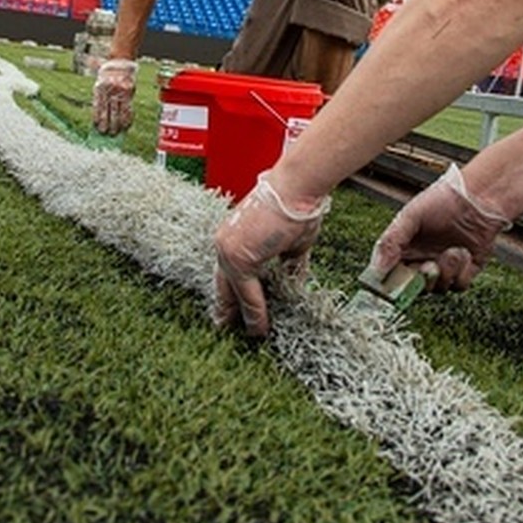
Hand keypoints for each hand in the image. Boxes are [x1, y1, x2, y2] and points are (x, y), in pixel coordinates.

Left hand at [92, 58, 137, 133]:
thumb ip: (99, 96)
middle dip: (106, 123)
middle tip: (106, 132)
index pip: (98, 105)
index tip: (97, 126)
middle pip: (108, 110)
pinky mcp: (129, 91)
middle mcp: (110, 89)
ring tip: (115, 132)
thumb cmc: (107, 74)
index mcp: (99, 87)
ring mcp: (120, 90)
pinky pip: (128, 107)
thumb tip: (98, 115)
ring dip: (117, 123)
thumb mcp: (99, 82)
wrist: (120, 60)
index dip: (97, 117)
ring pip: (118, 110)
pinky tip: (126, 124)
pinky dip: (127, 117)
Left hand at [213, 172, 330, 335]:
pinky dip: (256, 311)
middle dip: (228, 309)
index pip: (229, 271)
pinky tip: (260, 326)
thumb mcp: (292, 243)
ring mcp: (229, 250)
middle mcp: (226, 242)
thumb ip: (288, 264)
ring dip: (245, 314)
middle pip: (225, 284)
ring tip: (252, 334)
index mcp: (235, 235)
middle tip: (226, 327)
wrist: (296, 188)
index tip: (232, 308)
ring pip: (236, 291)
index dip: (232, 292)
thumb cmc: (297, 205)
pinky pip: (248, 293)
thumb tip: (292, 281)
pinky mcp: (238, 259)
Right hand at [369, 163, 511, 291]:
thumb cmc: (442, 200)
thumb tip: (376, 271)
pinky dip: (463, 273)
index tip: (394, 289)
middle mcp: (422, 260)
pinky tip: (466, 253)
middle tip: (429, 265)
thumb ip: (390, 243)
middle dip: (422, 279)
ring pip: (437, 288)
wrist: (478, 198)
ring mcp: (443, 268)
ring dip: (446, 271)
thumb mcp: (410, 216)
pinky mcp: (465, 272)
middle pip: (414, 288)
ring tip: (453, 250)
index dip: (392, 285)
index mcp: (404, 248)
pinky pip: (459, 286)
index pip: (390, 275)